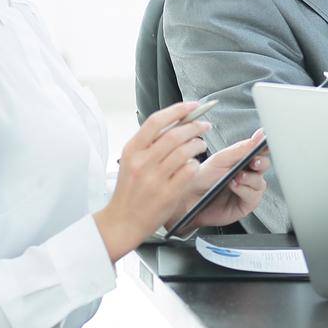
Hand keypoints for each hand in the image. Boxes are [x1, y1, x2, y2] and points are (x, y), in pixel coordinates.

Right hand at [95, 102, 213, 260]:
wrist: (123, 221)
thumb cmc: (130, 190)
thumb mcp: (131, 161)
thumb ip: (150, 143)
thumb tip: (177, 121)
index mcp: (132, 150)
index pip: (156, 121)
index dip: (178, 110)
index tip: (193, 106)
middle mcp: (142, 162)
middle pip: (174, 134)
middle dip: (194, 126)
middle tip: (204, 125)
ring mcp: (155, 178)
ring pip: (185, 151)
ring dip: (199, 144)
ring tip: (202, 144)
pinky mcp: (168, 193)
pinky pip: (189, 170)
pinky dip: (196, 164)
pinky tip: (195, 164)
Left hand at [168, 130, 271, 234]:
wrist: (188, 200)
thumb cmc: (200, 179)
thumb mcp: (221, 159)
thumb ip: (242, 148)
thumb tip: (260, 135)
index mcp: (241, 160)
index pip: (259, 150)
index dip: (265, 147)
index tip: (265, 144)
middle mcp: (246, 174)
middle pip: (264, 166)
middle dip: (260, 162)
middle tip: (253, 162)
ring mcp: (247, 189)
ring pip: (260, 182)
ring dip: (250, 178)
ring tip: (236, 177)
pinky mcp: (245, 204)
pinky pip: (254, 196)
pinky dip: (245, 190)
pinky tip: (234, 186)